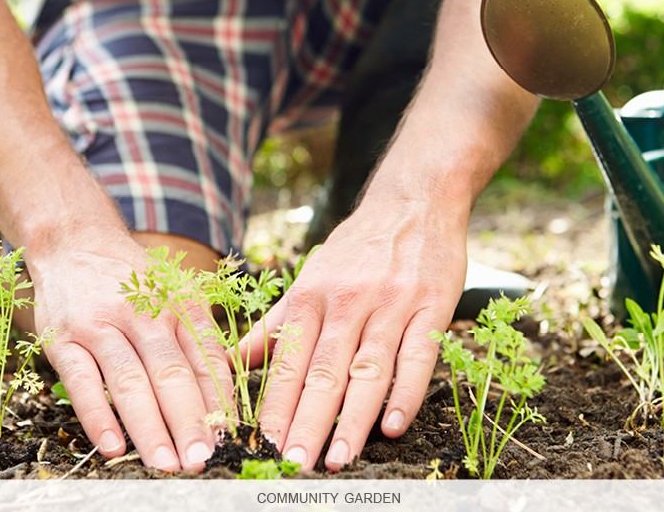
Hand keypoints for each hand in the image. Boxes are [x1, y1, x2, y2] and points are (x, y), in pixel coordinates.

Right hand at [29, 231, 231, 471]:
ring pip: (129, 382)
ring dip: (149, 427)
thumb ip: (197, 340)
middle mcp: (142, 313)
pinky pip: (82, 382)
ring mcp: (100, 326)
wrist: (74, 241)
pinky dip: (98, 416)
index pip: (205, 357)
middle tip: (201, 459)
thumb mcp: (174, 294)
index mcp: (178, 304)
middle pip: (171, 374)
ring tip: (165, 462)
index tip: (227, 437)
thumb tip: (222, 401)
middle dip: (188, 421)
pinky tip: (113, 446)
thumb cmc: (133, 280)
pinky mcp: (63, 339)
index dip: (218, 401)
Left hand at [240, 198, 467, 470]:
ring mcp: (390, 305)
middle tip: (294, 463)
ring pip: (368, 368)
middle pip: (323, 371)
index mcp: (311, 297)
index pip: (288, 361)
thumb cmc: (357, 248)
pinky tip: (393, 425)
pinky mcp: (431, 307)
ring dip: (353, 418)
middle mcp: (347, 302)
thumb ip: (276, 324)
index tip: (262, 445)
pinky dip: (405, 392)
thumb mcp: (310, 279)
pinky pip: (417, 356)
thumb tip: (232, 361)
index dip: (276, 406)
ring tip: (338, 457)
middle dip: (307, 421)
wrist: (413, 200)